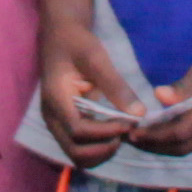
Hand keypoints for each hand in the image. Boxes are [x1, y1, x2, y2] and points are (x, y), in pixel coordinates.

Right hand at [38, 17, 145, 169]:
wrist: (60, 36)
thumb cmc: (76, 42)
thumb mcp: (96, 58)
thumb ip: (116, 86)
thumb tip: (139, 114)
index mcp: (55, 99)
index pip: (78, 131)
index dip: (106, 131)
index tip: (129, 122)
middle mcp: (52, 118)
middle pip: (76, 152)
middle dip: (104, 148)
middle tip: (126, 131)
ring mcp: (57, 123)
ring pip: (78, 155)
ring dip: (102, 151)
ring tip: (122, 132)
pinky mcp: (65, 125)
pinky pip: (81, 147)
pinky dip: (99, 146)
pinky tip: (115, 130)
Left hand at [144, 19, 191, 157]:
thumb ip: (187, 84)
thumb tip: (159, 98)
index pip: (181, 131)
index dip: (154, 135)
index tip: (131, 132)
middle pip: (186, 145)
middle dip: (156, 145)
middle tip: (130, 138)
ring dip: (168, 144)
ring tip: (143, 135)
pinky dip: (183, 139)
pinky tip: (166, 129)